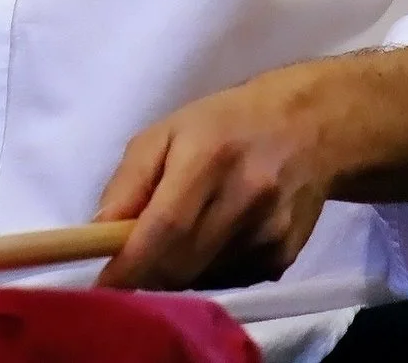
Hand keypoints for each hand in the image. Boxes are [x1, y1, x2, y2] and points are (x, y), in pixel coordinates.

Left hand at [90, 65, 333, 291]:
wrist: (309, 129)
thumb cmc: (224, 124)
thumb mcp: (165, 132)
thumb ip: (128, 181)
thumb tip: (98, 232)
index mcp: (209, 158)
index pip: (165, 227)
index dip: (131, 264)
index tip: (103, 282)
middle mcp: (245, 198)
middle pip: (181, 264)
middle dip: (146, 273)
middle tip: (131, 261)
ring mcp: (269, 233)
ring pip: (202, 279)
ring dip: (176, 272)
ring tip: (178, 238)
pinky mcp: (284, 257)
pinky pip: (228, 282)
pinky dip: (206, 272)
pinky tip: (212, 240)